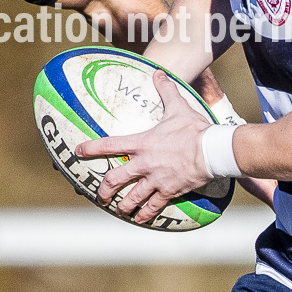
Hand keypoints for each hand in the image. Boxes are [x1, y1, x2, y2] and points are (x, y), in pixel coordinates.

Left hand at [75, 71, 211, 223]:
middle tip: (101, 195)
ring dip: (124, 205)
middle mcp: (144, 164)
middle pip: (116, 179)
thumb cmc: (194, 129)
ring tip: (120, 209)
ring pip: (132, 198)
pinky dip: (145, 214)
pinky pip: (153, 207)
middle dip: (105, 189)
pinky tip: (140, 219)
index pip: (110, 145)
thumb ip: (166, 90)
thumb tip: (159, 72)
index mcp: (143, 143)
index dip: (92, 148)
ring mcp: (156, 180)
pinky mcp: (169, 192)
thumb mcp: (178, 107)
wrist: (212, 151)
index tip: (79, 152)